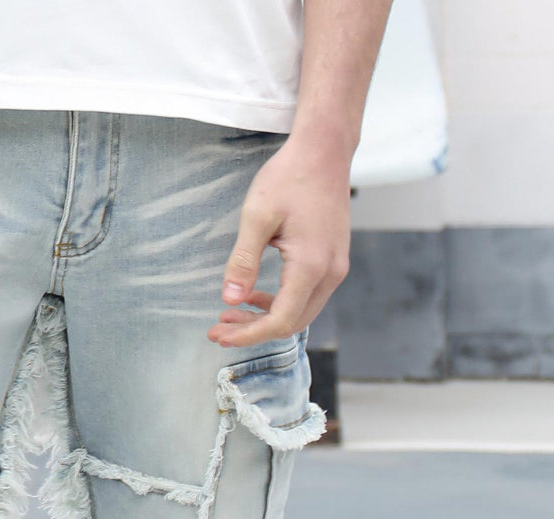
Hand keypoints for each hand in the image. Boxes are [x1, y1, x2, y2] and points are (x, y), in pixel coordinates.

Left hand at [209, 136, 351, 347]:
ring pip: (300, 313)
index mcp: (311, 266)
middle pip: (291, 324)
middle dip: (253, 331)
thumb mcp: (256, 217)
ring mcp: (335, 268)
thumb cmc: (290, 177)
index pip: (279, 322)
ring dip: (265, 319)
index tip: (219, 334)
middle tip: (218, 327)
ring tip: (231, 314)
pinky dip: (280, 304)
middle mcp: (330, 273)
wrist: (324, 149)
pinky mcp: (333, 261)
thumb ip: (243, 261)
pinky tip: (255, 296)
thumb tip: (229, 299)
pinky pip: (307, 297)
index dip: (247, 335)